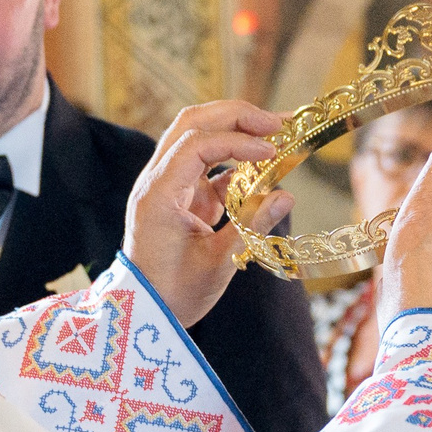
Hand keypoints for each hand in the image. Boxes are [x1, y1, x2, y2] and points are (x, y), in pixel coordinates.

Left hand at [121, 101, 292, 327]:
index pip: (197, 144)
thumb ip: (251, 226)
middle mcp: (158, 181)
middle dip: (236, 116)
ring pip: (198, 138)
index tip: (272, 151)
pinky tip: (264, 168)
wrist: (145, 315)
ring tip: (275, 135)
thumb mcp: (217, 263)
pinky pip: (207, 168)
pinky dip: (235, 163)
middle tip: (278, 123)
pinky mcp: (180, 198)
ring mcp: (168, 187)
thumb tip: (287, 195)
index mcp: (159, 194)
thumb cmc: (173, 294)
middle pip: (193, 124)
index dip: (238, 141)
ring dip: (235, 131)